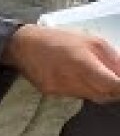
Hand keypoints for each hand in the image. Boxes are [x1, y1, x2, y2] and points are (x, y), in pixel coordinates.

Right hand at [5, 25, 119, 102]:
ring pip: (92, 97)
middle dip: (115, 90)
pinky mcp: (53, 93)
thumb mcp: (91, 40)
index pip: (113, 86)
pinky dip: (84, 89)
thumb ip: (111, 58)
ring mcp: (61, 90)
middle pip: (105, 95)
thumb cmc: (59, 38)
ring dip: (100, 89)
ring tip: (98, 75)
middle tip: (115, 79)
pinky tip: (79, 77)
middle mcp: (72, 81)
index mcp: (84, 65)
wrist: (23, 46)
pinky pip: (77, 95)